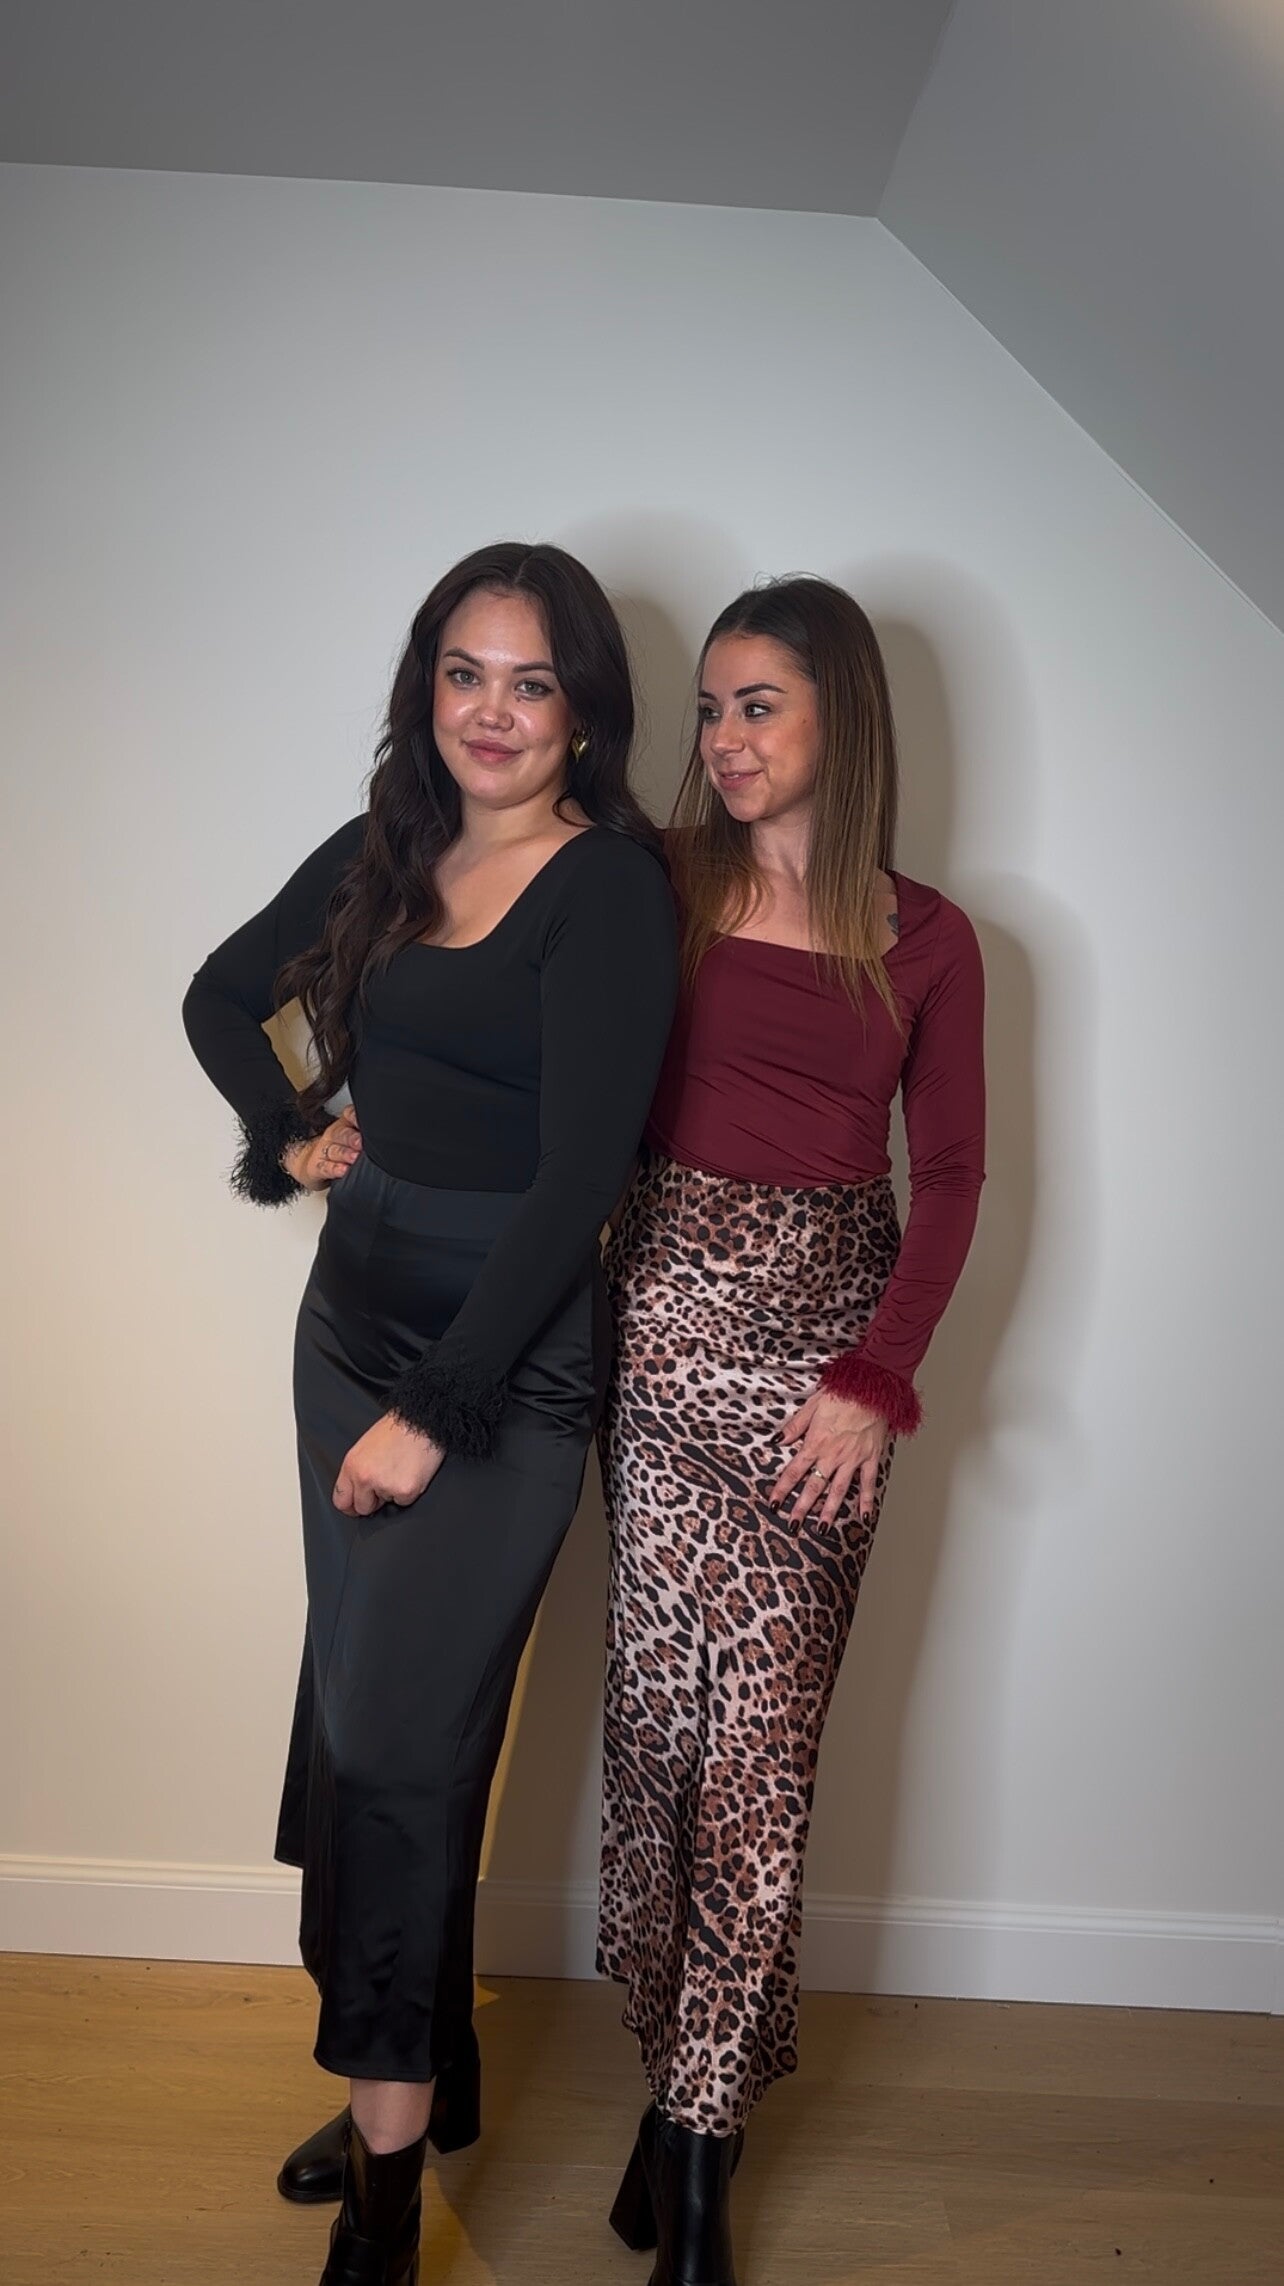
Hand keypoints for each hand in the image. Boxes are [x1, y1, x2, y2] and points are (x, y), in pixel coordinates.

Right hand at [284, 1106, 362, 1191]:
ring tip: (355, 1158)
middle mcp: (334, 1135)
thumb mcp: (353, 1138)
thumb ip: (369, 1134)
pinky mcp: (317, 1166)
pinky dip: (334, 1169)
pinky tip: (343, 1171)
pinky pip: (325, 1167)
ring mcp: (324, 1150)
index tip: (365, 1120)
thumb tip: (392, 1135)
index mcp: (345, 1125)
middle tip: (361, 1143)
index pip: (349, 1115)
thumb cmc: (341, 1149)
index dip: (356, 1116)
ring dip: (345, 1154)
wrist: (312, 1163)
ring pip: (334, 1150)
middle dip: (352, 1138)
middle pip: (341, 1133)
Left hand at [333, 1415, 444, 1516]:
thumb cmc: (398, 1429)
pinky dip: (409, 1492)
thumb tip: (357, 1491)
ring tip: (400, 1469)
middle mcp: (365, 1478)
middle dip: (373, 1500)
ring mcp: (385, 1486)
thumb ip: (358, 1471)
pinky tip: (411, 1472)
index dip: (350, 1506)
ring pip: (386, 1505)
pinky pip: (404, 1502)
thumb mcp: (366, 1446)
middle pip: (363, 1508)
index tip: (356, 1506)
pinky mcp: (405, 1491)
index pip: (341, 1500)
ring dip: (393, 1493)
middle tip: (386, 1480)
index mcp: (352, 1465)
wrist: (422, 1422)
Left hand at [771, 1388, 889, 1526]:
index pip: (794, 1471)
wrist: (873, 1387)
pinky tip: (864, 1516)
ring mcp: (853, 1459)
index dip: (782, 1488)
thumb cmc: (842, 1391)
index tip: (773, 1503)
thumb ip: (794, 1426)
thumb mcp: (812, 1405)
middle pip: (814, 1487)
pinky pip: (868, 1483)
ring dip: (829, 1511)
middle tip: (793, 1526)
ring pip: (839, 1490)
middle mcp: (833, 1455)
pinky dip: (866, 1500)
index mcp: (816, 1442)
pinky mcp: (871, 1457)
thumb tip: (776, 1441)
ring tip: (822, 1529)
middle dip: (802, 1508)